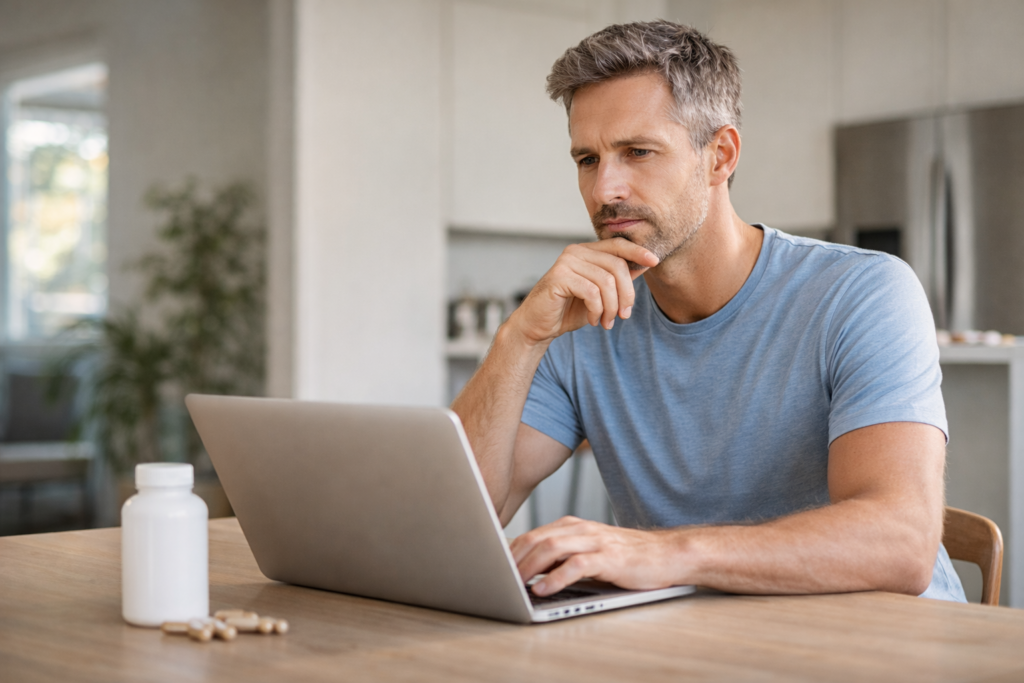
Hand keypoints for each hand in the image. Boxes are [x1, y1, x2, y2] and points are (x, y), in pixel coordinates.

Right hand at [509, 240, 658, 344]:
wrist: (538, 325)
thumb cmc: (569, 309)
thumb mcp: (601, 294)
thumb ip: (619, 279)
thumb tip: (645, 265)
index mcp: (586, 251)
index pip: (617, 245)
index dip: (637, 252)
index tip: (654, 261)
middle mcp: (575, 252)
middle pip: (617, 266)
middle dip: (626, 294)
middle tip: (624, 315)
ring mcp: (566, 263)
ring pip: (606, 282)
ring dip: (611, 307)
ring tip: (607, 322)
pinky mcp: (559, 278)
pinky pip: (592, 292)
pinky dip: (597, 310)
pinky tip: (593, 319)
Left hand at [510, 516, 684, 595]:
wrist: (666, 554)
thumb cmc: (627, 557)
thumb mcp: (590, 551)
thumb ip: (564, 556)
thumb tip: (531, 572)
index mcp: (573, 526)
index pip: (533, 535)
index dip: (512, 551)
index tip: (496, 567)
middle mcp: (582, 530)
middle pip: (538, 539)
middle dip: (515, 559)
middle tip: (499, 577)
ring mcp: (596, 542)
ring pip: (552, 548)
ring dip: (530, 567)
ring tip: (515, 583)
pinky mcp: (610, 558)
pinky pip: (576, 566)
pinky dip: (555, 578)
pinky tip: (542, 589)